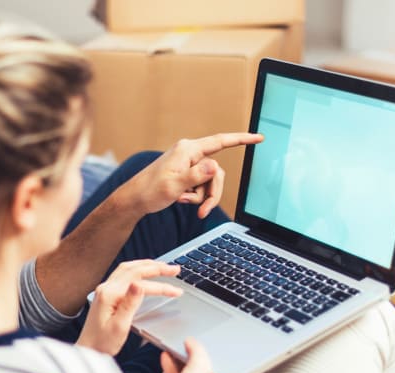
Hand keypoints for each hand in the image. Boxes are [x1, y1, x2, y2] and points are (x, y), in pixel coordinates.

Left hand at [77, 260, 182, 354]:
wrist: (87, 350)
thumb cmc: (102, 343)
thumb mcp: (119, 326)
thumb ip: (130, 303)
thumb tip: (139, 285)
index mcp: (110, 295)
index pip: (141, 284)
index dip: (162, 286)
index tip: (176, 291)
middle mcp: (106, 288)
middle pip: (134, 269)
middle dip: (157, 267)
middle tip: (175, 269)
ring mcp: (105, 289)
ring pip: (129, 268)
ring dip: (147, 265)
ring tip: (164, 267)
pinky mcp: (106, 294)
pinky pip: (124, 274)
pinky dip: (138, 270)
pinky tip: (145, 272)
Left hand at [123, 132, 263, 218]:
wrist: (135, 200)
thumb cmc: (150, 191)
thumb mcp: (174, 186)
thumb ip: (196, 176)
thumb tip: (215, 166)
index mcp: (188, 150)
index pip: (220, 141)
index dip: (241, 140)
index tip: (259, 138)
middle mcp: (190, 153)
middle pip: (217, 172)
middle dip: (212, 193)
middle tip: (202, 211)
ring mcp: (188, 163)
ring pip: (210, 182)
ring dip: (201, 197)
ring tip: (183, 202)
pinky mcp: (186, 173)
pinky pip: (200, 186)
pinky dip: (194, 196)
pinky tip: (180, 199)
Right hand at [155, 338, 227, 372]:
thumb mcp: (200, 366)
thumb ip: (197, 351)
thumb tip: (192, 342)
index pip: (218, 362)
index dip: (211, 350)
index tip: (204, 340)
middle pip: (201, 365)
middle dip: (193, 353)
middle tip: (187, 342)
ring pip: (187, 370)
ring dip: (180, 358)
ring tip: (174, 347)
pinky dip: (171, 366)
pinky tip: (166, 358)